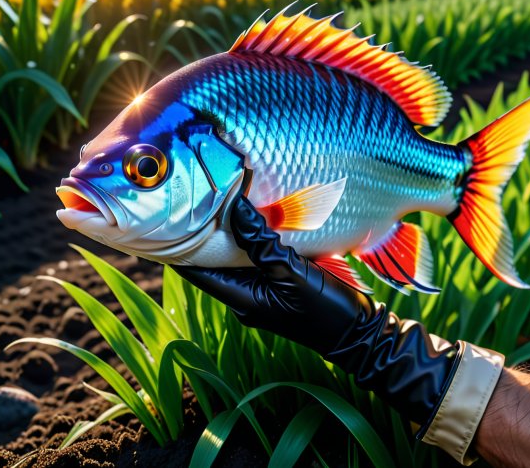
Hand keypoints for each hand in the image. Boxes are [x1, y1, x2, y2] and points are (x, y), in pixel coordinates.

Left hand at [173, 196, 461, 426]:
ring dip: (233, 233)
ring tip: (225, 200)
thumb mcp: (293, 273)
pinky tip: (260, 218)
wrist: (358, 334)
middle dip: (209, 231)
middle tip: (202, 197)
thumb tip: (236, 207)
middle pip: (216, 260)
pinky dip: (255, 239)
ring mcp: (264, 292)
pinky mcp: (280, 285)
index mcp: (242, 298)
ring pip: (238, 257)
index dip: (181, 244)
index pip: (197, 269)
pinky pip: (259, 258)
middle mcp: (247, 296)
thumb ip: (262, 242)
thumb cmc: (325, 309)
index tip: (171, 215)